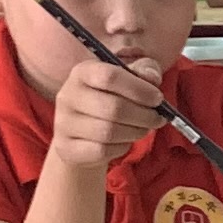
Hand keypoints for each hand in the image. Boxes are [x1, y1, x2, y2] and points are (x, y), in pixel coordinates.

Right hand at [46, 49, 168, 173]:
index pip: (110, 76)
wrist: (82, 133)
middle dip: (144, 116)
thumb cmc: (112, 99)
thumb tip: (152, 78)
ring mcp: (63, 123)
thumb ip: (144, 72)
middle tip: (158, 119)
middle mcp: (68, 95)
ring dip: (135, 132)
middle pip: (113, 108)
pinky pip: (101, 150)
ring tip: (144, 128)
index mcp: (83, 72)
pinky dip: (121, 147)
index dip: (139, 89)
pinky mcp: (66, 147)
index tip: (158, 99)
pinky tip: (124, 141)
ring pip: (108, 132)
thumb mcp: (130, 79)